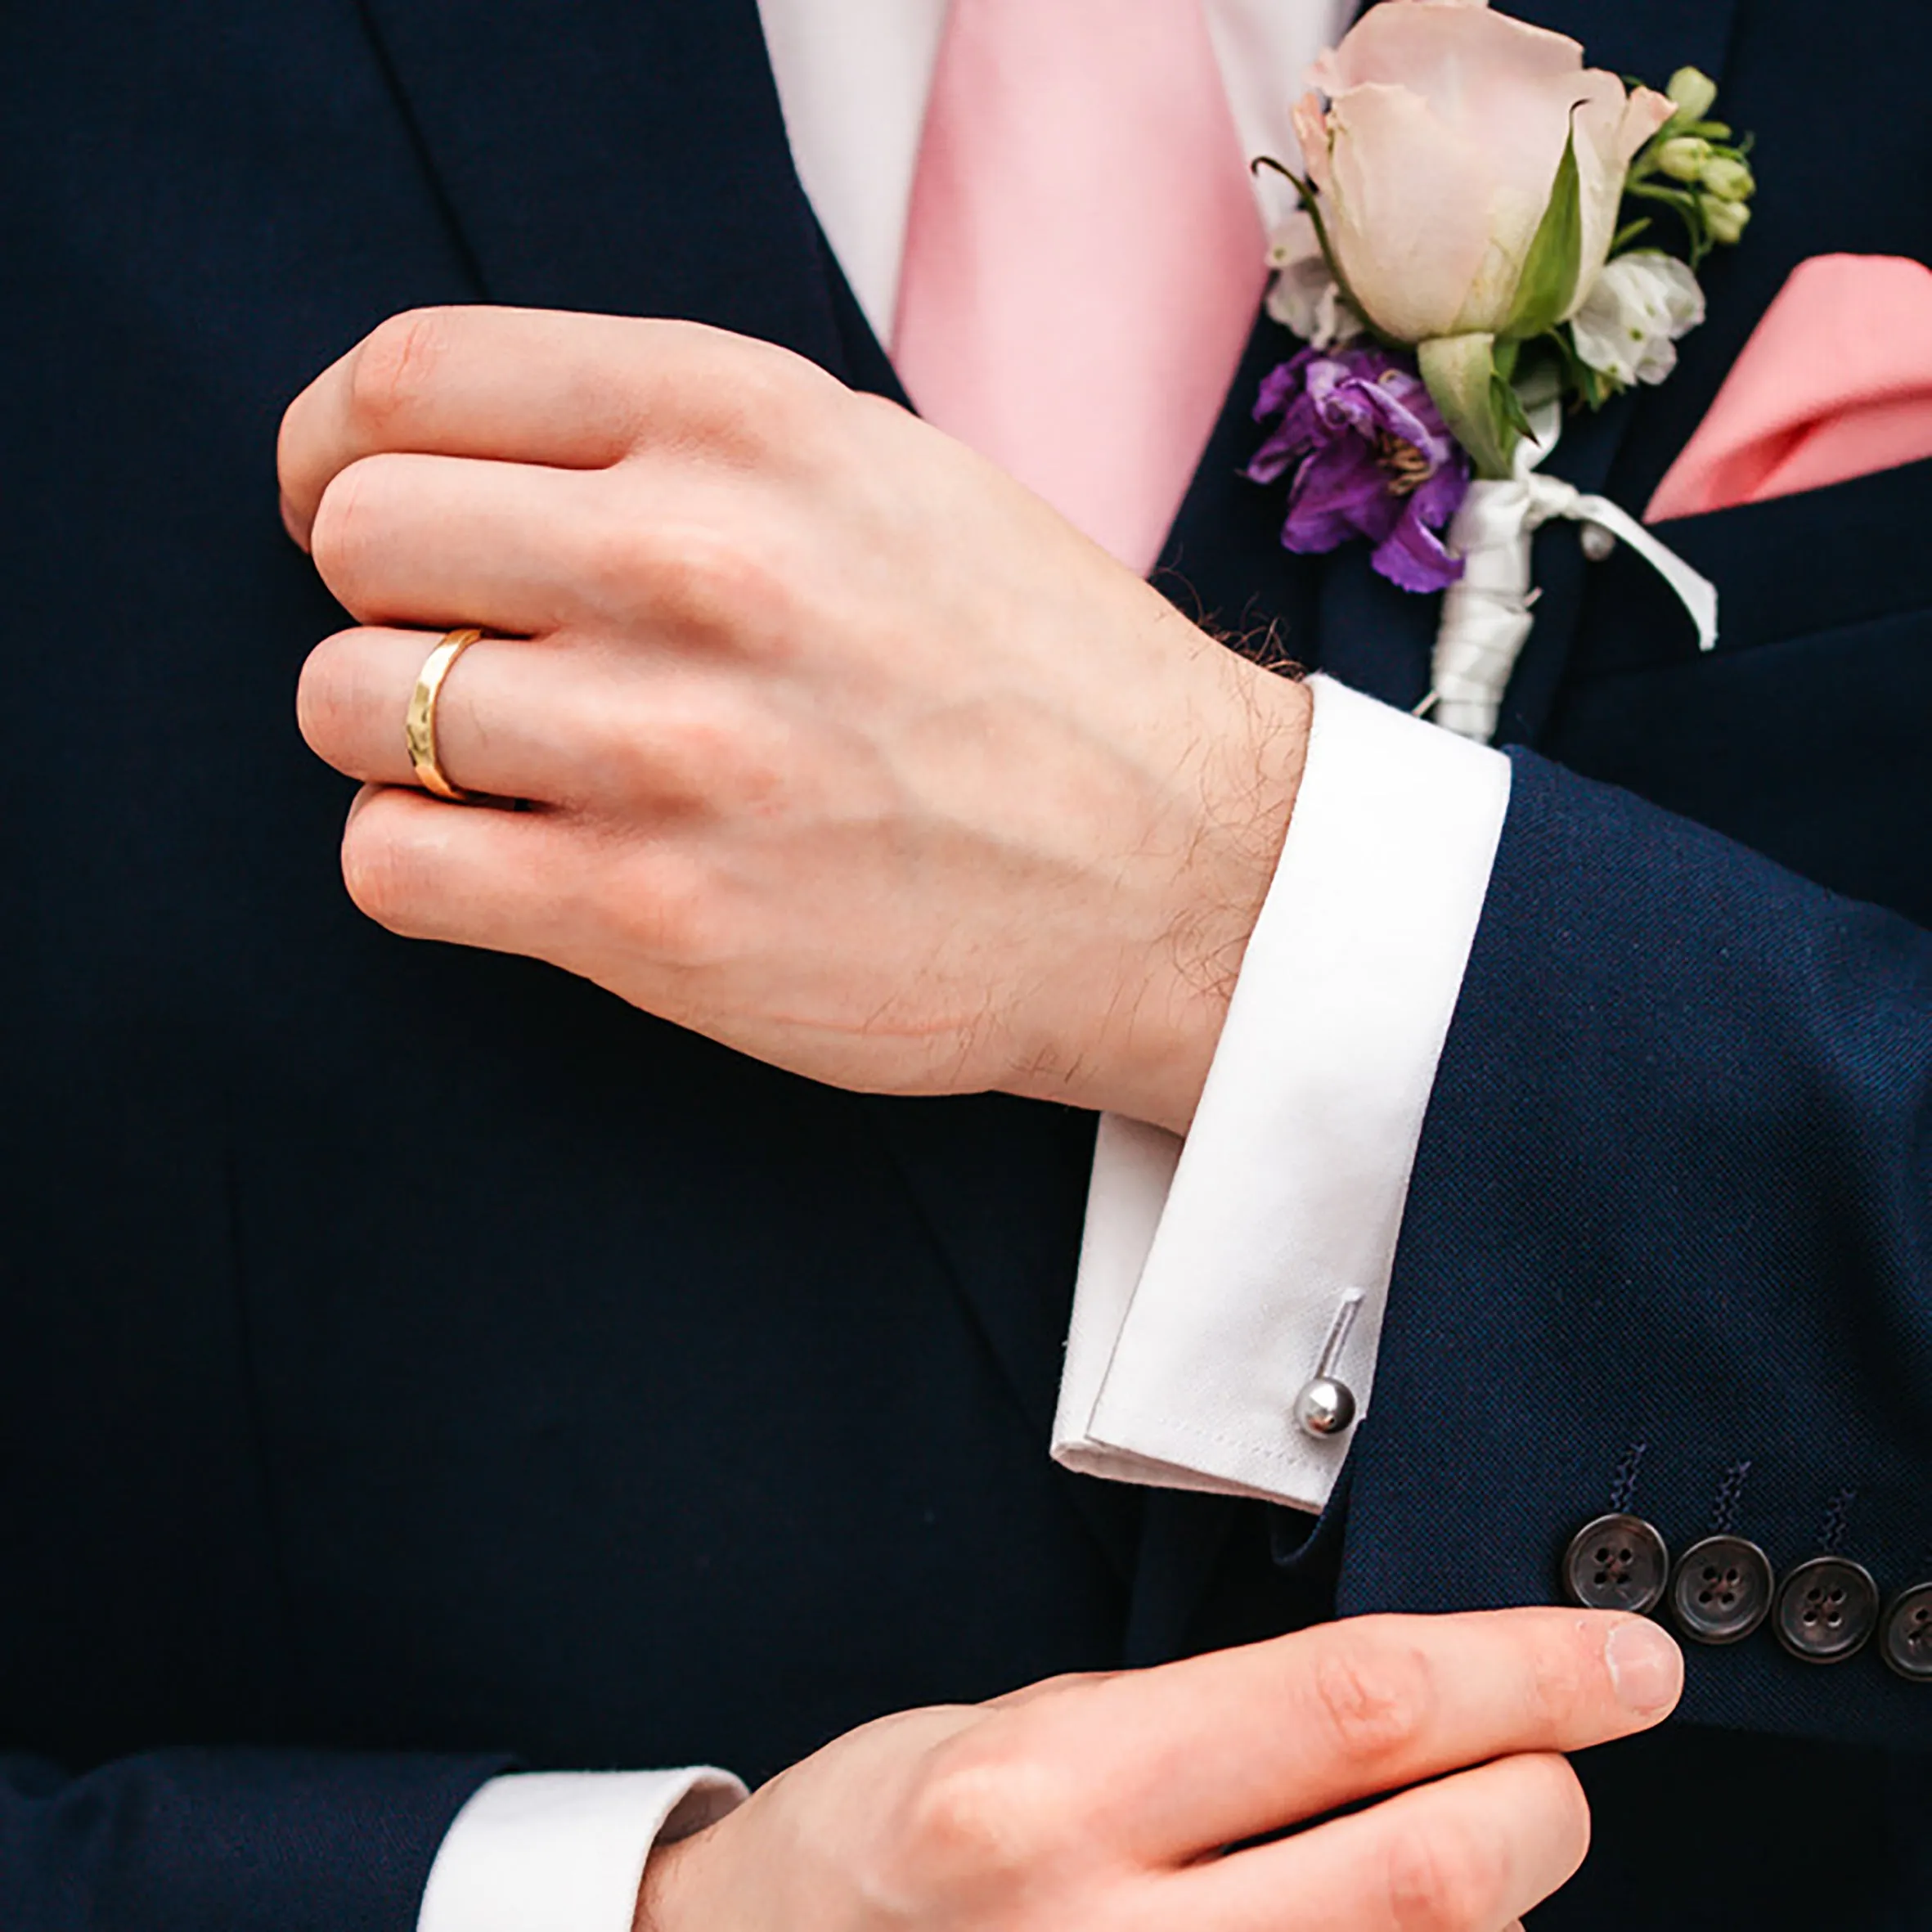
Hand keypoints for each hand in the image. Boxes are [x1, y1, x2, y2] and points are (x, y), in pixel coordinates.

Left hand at [279, 308, 1310, 1133]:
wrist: (1187, 878)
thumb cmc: (1042, 679)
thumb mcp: (886, 475)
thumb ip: (685, 444)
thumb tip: (482, 470)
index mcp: (748, 424)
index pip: (414, 380)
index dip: (341, 446)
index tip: (357, 503)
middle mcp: (696, 562)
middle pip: (361, 536)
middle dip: (384, 597)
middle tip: (466, 649)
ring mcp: (671, 749)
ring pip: (349, 706)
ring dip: (398, 739)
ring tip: (515, 767)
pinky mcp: (656, 918)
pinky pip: (393, 866)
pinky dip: (418, 860)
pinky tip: (508, 860)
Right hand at [634, 1607, 1682, 1931]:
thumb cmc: (888, 1842)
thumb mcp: (1030, 1728)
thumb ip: (1208, 1730)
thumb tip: (1411, 1718)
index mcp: (1051, 1792)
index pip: (1348, 1706)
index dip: (1519, 1674)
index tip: (1618, 1661)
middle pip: (1427, 1877)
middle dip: (1539, 1804)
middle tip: (1556, 1762)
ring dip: (1479, 1908)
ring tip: (1446, 1850)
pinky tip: (1374, 1927)